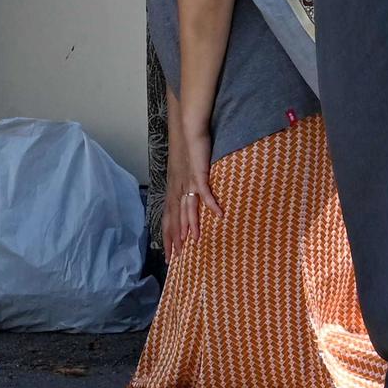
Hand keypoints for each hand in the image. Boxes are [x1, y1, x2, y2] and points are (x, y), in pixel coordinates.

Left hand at [163, 138, 221, 255]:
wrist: (188, 129)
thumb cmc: (187, 149)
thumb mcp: (184, 172)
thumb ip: (188, 186)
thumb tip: (191, 199)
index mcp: (173, 189)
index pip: (167, 217)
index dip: (167, 235)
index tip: (169, 253)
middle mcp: (177, 188)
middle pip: (174, 218)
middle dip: (174, 238)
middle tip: (175, 257)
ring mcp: (187, 182)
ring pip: (187, 208)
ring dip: (191, 225)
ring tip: (195, 241)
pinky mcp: (198, 174)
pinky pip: (206, 192)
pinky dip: (212, 204)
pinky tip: (220, 215)